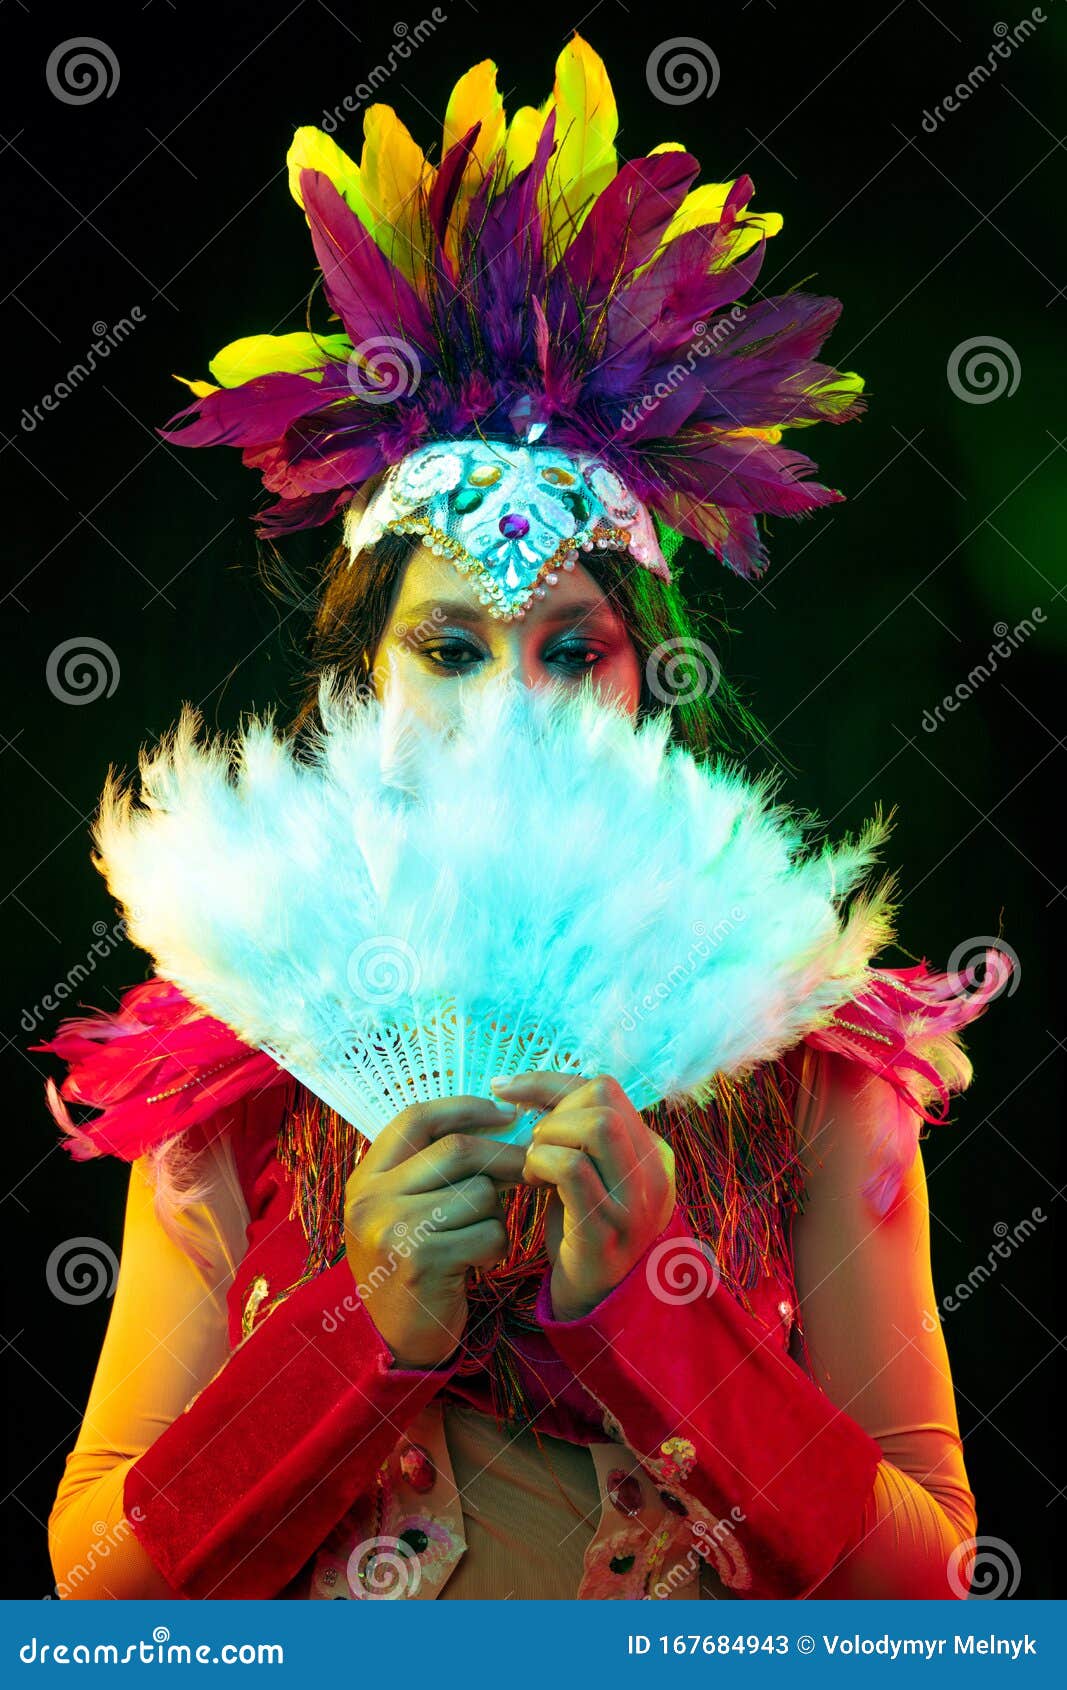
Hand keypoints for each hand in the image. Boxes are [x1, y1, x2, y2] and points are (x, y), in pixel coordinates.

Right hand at [344, 1095, 525, 1369]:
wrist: (392, 1342)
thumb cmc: (410, 1268)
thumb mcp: (403, 1212)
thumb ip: (432, 1171)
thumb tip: (500, 1124)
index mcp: (366, 1179)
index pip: (417, 1119)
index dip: (464, 1108)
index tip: (503, 1113)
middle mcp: (371, 1199)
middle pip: (458, 1151)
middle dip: (503, 1157)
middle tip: (531, 1168)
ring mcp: (393, 1229)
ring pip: (479, 1193)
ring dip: (495, 1214)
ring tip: (478, 1238)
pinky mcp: (422, 1260)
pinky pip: (487, 1233)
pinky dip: (495, 1247)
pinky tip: (477, 1263)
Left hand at [491, 1072, 675, 1321]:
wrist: (597, 1304)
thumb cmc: (583, 1229)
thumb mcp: (587, 1172)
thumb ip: (570, 1132)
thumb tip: (520, 1087)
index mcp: (651, 1150)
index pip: (603, 1087)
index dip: (548, 1083)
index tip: (508, 1090)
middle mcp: (653, 1171)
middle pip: (604, 1099)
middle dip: (554, 1112)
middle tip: (534, 1145)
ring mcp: (635, 1202)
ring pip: (597, 1126)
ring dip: (550, 1137)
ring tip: (534, 1164)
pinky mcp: (607, 1230)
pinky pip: (573, 1170)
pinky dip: (542, 1164)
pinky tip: (532, 1183)